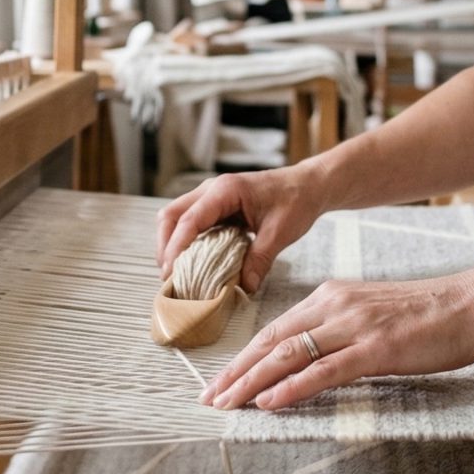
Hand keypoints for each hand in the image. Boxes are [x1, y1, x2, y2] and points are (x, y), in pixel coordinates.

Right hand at [156, 164, 329, 292]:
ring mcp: (211, 197)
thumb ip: (260, 259)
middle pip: (171, 216)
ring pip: (176, 218)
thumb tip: (244, 288)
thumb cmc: (296, 200)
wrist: (308, 185)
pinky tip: (192, 262)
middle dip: (165, 246)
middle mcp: (212, 190)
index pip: (189, 220)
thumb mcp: (281, 232)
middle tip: (169, 276)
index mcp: (225, 191)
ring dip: (172, 244)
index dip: (176, 248)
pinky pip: (191, 223)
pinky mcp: (216, 206)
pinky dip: (185, 242)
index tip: (171, 273)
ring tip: (176, 272)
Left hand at [199, 276, 473, 409]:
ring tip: (228, 405)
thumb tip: (311, 358)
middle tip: (210, 398)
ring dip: (252, 382)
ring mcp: (354, 326)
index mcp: (331, 297)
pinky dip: (292, 387)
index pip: (274, 330)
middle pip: (271, 342)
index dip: (243, 357)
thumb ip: (339, 331)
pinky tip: (269, 402)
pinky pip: (324, 370)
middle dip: (236, 372)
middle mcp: (334, 306)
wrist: (472, 303)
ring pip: (289, 355)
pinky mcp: (376, 348)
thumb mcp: (371, 315)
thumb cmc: (427, 315)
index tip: (221, 380)